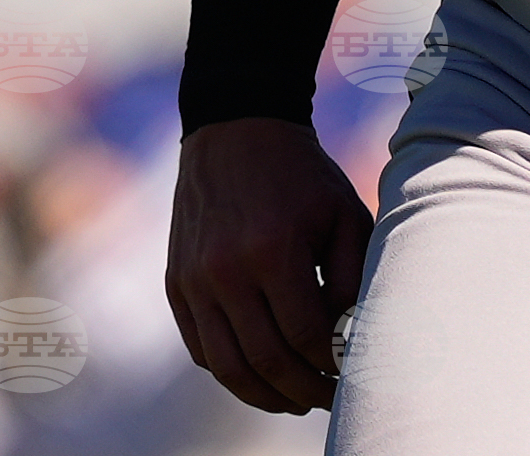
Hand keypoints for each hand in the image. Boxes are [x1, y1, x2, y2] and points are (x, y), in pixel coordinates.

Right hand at [165, 117, 373, 415]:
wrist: (236, 129)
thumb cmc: (302, 176)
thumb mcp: (344, 213)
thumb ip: (353, 279)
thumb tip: (349, 342)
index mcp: (272, 249)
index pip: (305, 336)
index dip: (331, 366)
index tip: (349, 375)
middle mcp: (225, 269)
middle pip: (266, 361)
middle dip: (303, 391)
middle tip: (327, 399)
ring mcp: (194, 279)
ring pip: (228, 368)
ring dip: (264, 395)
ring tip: (294, 398)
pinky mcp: (176, 283)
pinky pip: (201, 349)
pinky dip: (231, 371)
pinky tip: (259, 372)